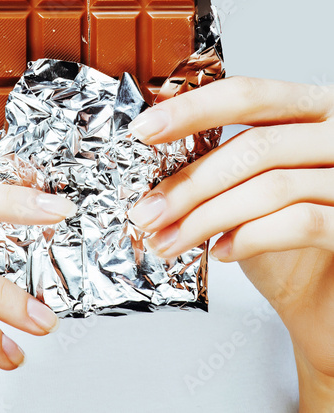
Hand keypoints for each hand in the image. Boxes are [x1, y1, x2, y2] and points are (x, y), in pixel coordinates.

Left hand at [128, 77, 333, 410]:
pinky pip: (300, 223)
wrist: (323, 296)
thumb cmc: (286, 245)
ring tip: (167, 241)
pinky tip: (221, 252)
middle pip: (254, 146)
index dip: (193, 110)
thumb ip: (220, 172)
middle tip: (146, 212)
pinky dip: (250, 237)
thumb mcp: (248, 194)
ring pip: (271, 187)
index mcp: (312, 114)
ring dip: (204, 219)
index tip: (144, 130)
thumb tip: (157, 176)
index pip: (249, 96)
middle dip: (189, 184)